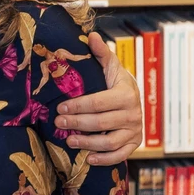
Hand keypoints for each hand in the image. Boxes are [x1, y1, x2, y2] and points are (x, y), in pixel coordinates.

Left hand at [55, 32, 141, 165]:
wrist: (134, 98)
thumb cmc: (115, 82)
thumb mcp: (110, 67)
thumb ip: (100, 53)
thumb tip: (91, 35)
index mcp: (126, 93)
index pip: (99, 102)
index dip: (79, 105)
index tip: (60, 107)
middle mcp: (134, 113)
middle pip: (102, 122)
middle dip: (78, 124)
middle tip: (58, 123)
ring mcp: (135, 130)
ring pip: (110, 141)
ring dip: (88, 143)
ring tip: (69, 141)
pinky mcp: (134, 143)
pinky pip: (120, 155)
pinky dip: (105, 159)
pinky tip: (88, 159)